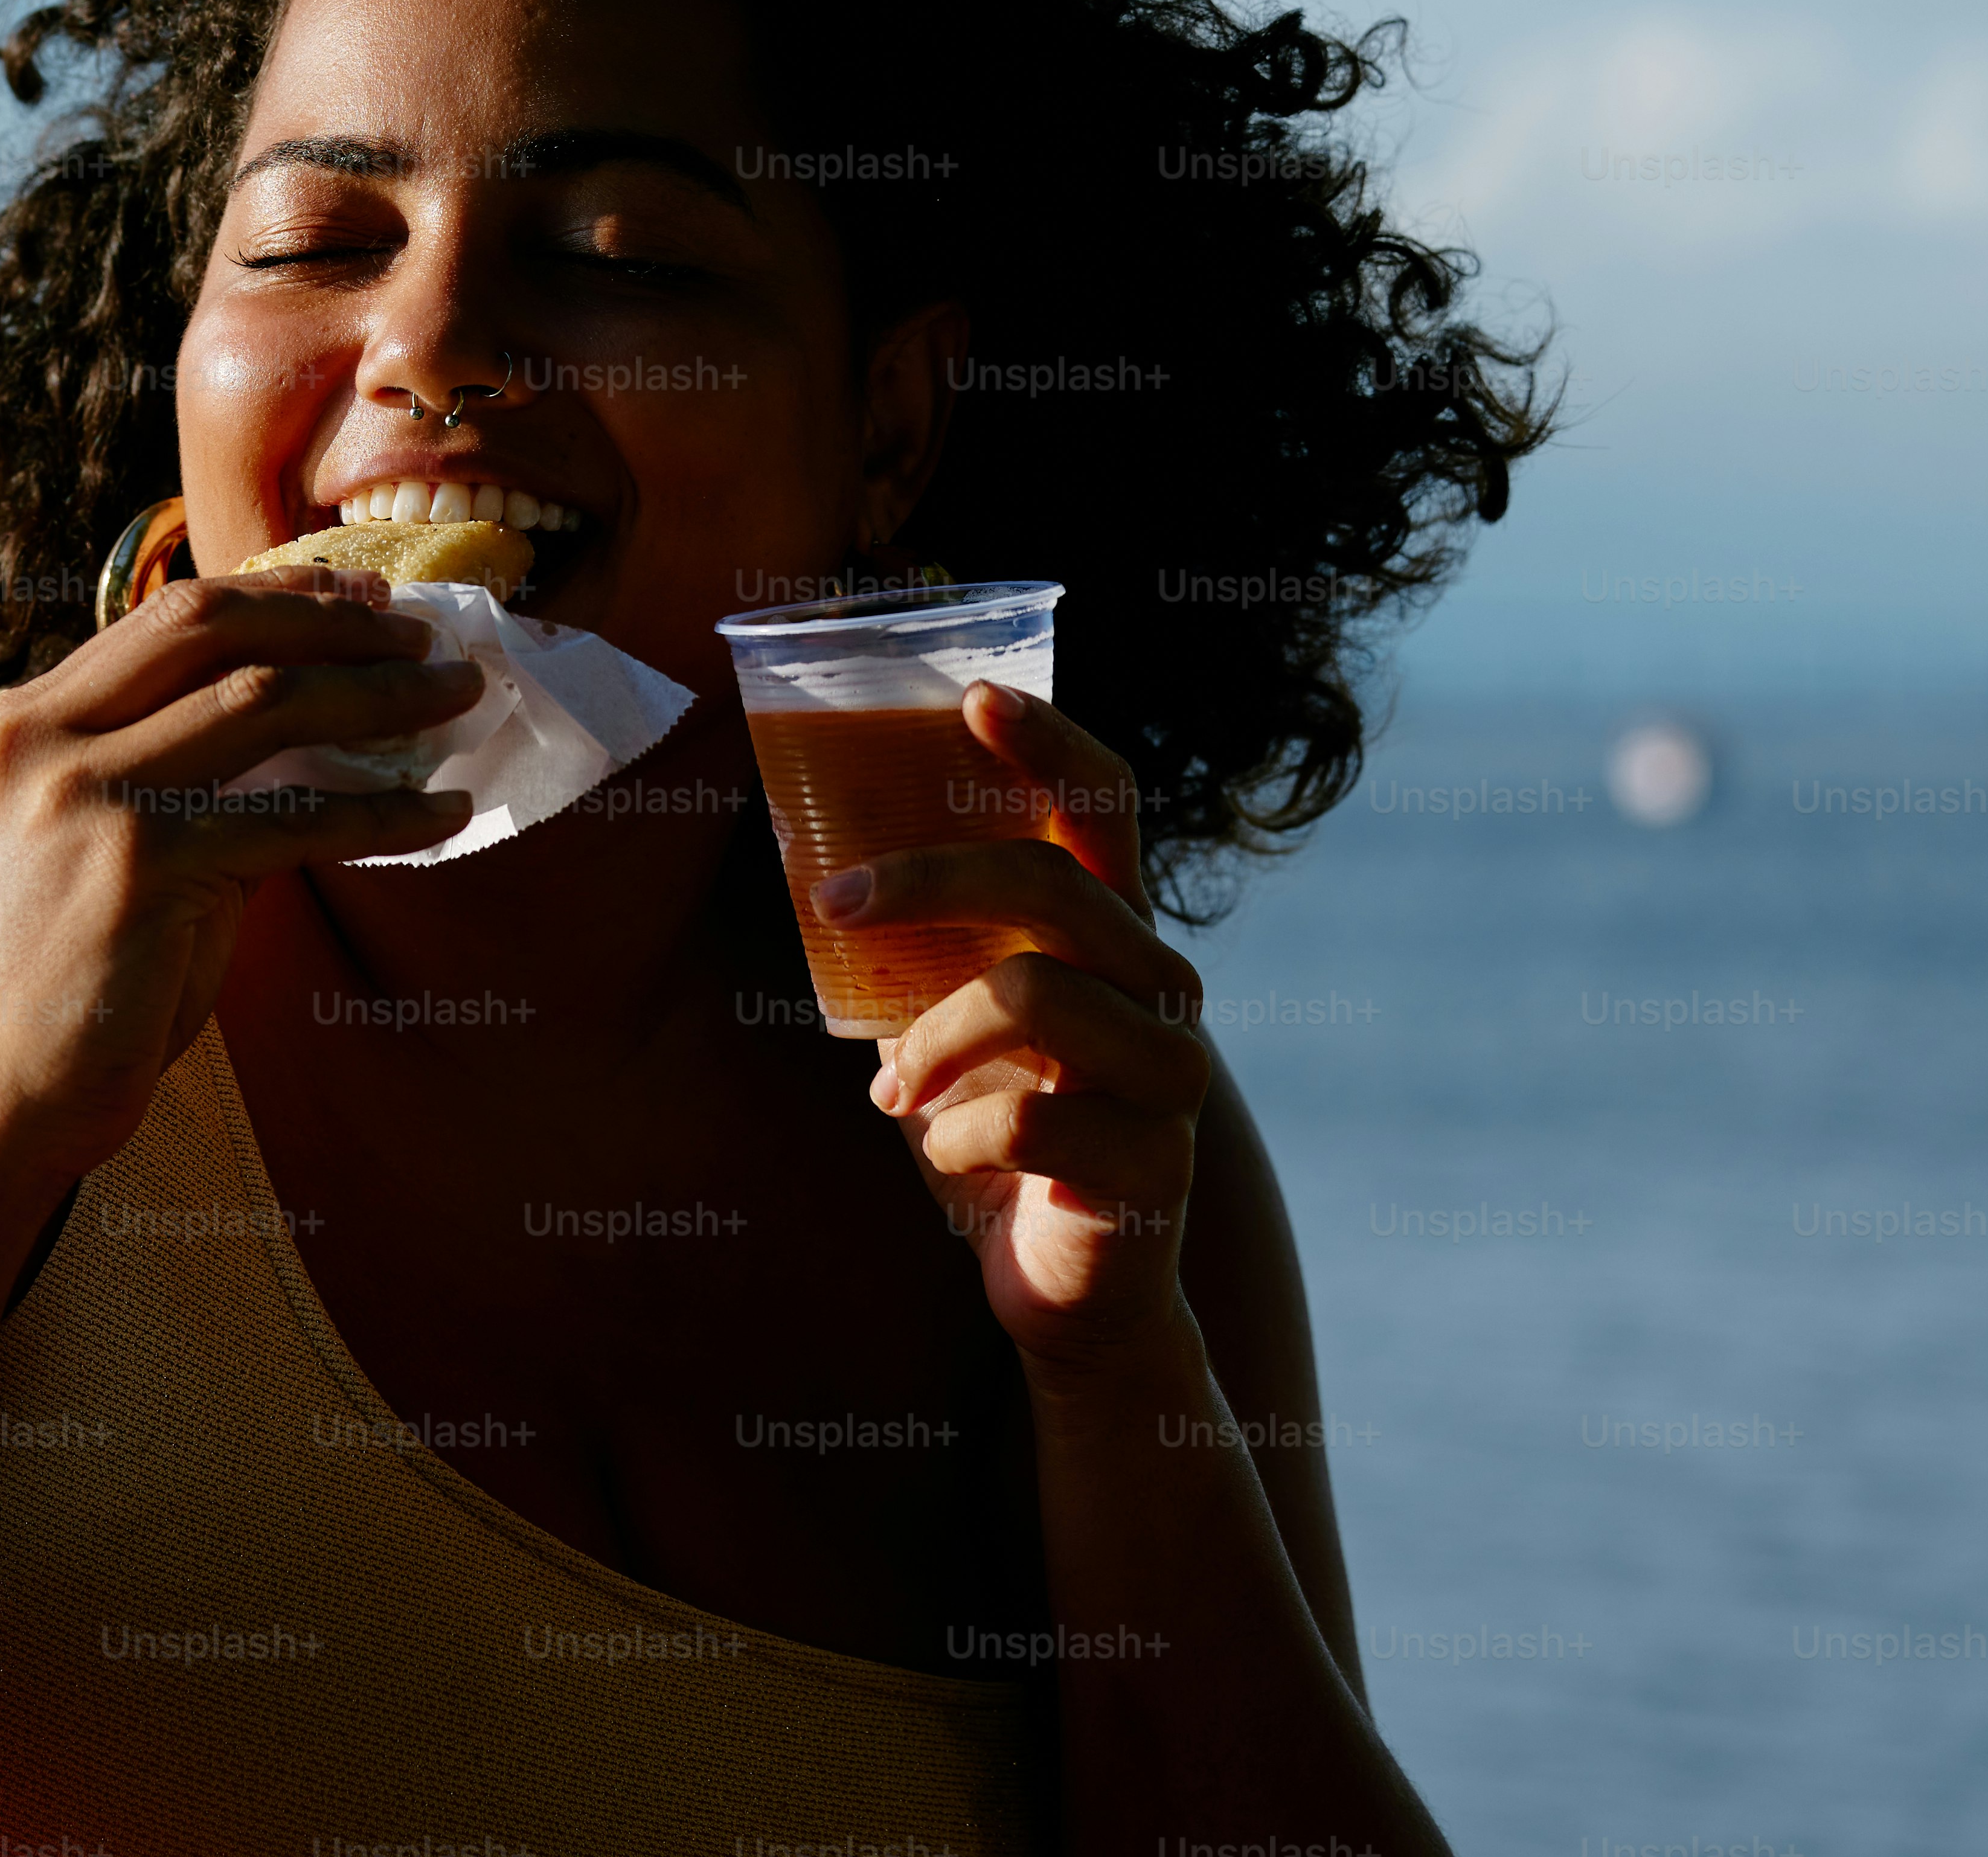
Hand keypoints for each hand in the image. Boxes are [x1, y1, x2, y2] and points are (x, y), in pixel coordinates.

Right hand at [0, 570, 480, 1185]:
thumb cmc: (65, 983)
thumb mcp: (106, 844)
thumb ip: (182, 774)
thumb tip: (319, 722)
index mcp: (24, 721)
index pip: (169, 617)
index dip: (279, 597)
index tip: (363, 596)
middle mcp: (43, 739)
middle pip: (212, 631)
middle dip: (333, 623)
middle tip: (425, 636)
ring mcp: (87, 795)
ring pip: (264, 703)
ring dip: (380, 695)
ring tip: (457, 698)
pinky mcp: (140, 864)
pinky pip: (297, 820)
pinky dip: (387, 814)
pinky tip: (448, 812)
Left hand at [830, 682, 1208, 1376]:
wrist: (1068, 1291)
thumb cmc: (999, 1136)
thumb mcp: (956, 1026)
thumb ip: (929, 954)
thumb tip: (817, 866)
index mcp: (1113, 938)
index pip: (1105, 809)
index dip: (1051, 742)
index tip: (975, 696)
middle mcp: (1162, 988)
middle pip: (1048, 885)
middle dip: (925, 878)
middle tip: (832, 900)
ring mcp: (1170, 1075)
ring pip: (1031, 995)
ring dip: (928, 1042)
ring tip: (893, 1091)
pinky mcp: (1153, 1164)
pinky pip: (1020, 1116)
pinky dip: (951, 1140)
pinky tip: (950, 1162)